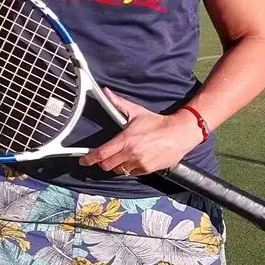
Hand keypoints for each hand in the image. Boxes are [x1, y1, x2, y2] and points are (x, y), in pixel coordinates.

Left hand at [79, 90, 204, 175]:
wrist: (180, 133)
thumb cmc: (157, 122)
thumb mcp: (136, 112)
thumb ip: (118, 103)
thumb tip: (106, 92)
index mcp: (125, 139)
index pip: (101, 153)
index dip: (89, 158)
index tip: (83, 160)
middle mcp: (131, 153)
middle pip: (107, 166)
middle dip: (102, 162)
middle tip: (102, 157)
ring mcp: (140, 163)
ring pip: (119, 170)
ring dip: (116, 165)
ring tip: (120, 156)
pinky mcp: (148, 169)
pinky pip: (132, 173)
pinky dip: (129, 168)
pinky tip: (133, 159)